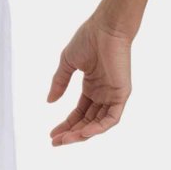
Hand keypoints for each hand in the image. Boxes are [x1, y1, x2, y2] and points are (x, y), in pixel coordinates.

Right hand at [47, 13, 132, 144]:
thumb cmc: (88, 39)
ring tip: (65, 139)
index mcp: (92, 87)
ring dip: (82, 134)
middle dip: (71, 133)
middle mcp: (103, 94)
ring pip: (98, 124)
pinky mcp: (121, 95)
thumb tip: (49, 101)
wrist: (105, 28)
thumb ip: (59, 82)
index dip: (66, 124)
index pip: (79, 112)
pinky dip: (98, 128)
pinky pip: (111, 118)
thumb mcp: (68, 62)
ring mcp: (112, 96)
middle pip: (87, 121)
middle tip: (55, 141)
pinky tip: (84, 133)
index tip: (52, 133)